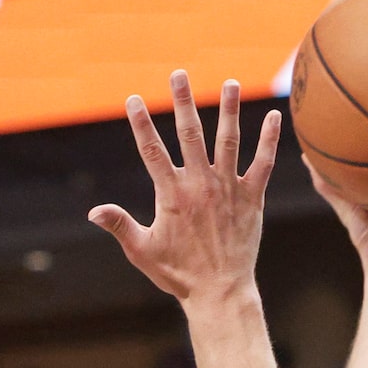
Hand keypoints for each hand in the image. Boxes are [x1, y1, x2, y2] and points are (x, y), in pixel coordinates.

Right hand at [89, 72, 280, 306]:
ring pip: (228, 140)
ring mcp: (228, 189)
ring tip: (231, 82)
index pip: (152, 150)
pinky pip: (263, 163)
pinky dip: (269, 139)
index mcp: (172, 194)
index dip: (141, 123)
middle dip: (183, 102)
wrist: (221, 293)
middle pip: (189, 134)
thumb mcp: (143, 251)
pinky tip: (274, 115)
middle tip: (179, 74)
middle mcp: (200, 184)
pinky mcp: (252, 198)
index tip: (133, 99)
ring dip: (229, 109)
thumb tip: (92, 211)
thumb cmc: (179, 276)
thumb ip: (120, 226)